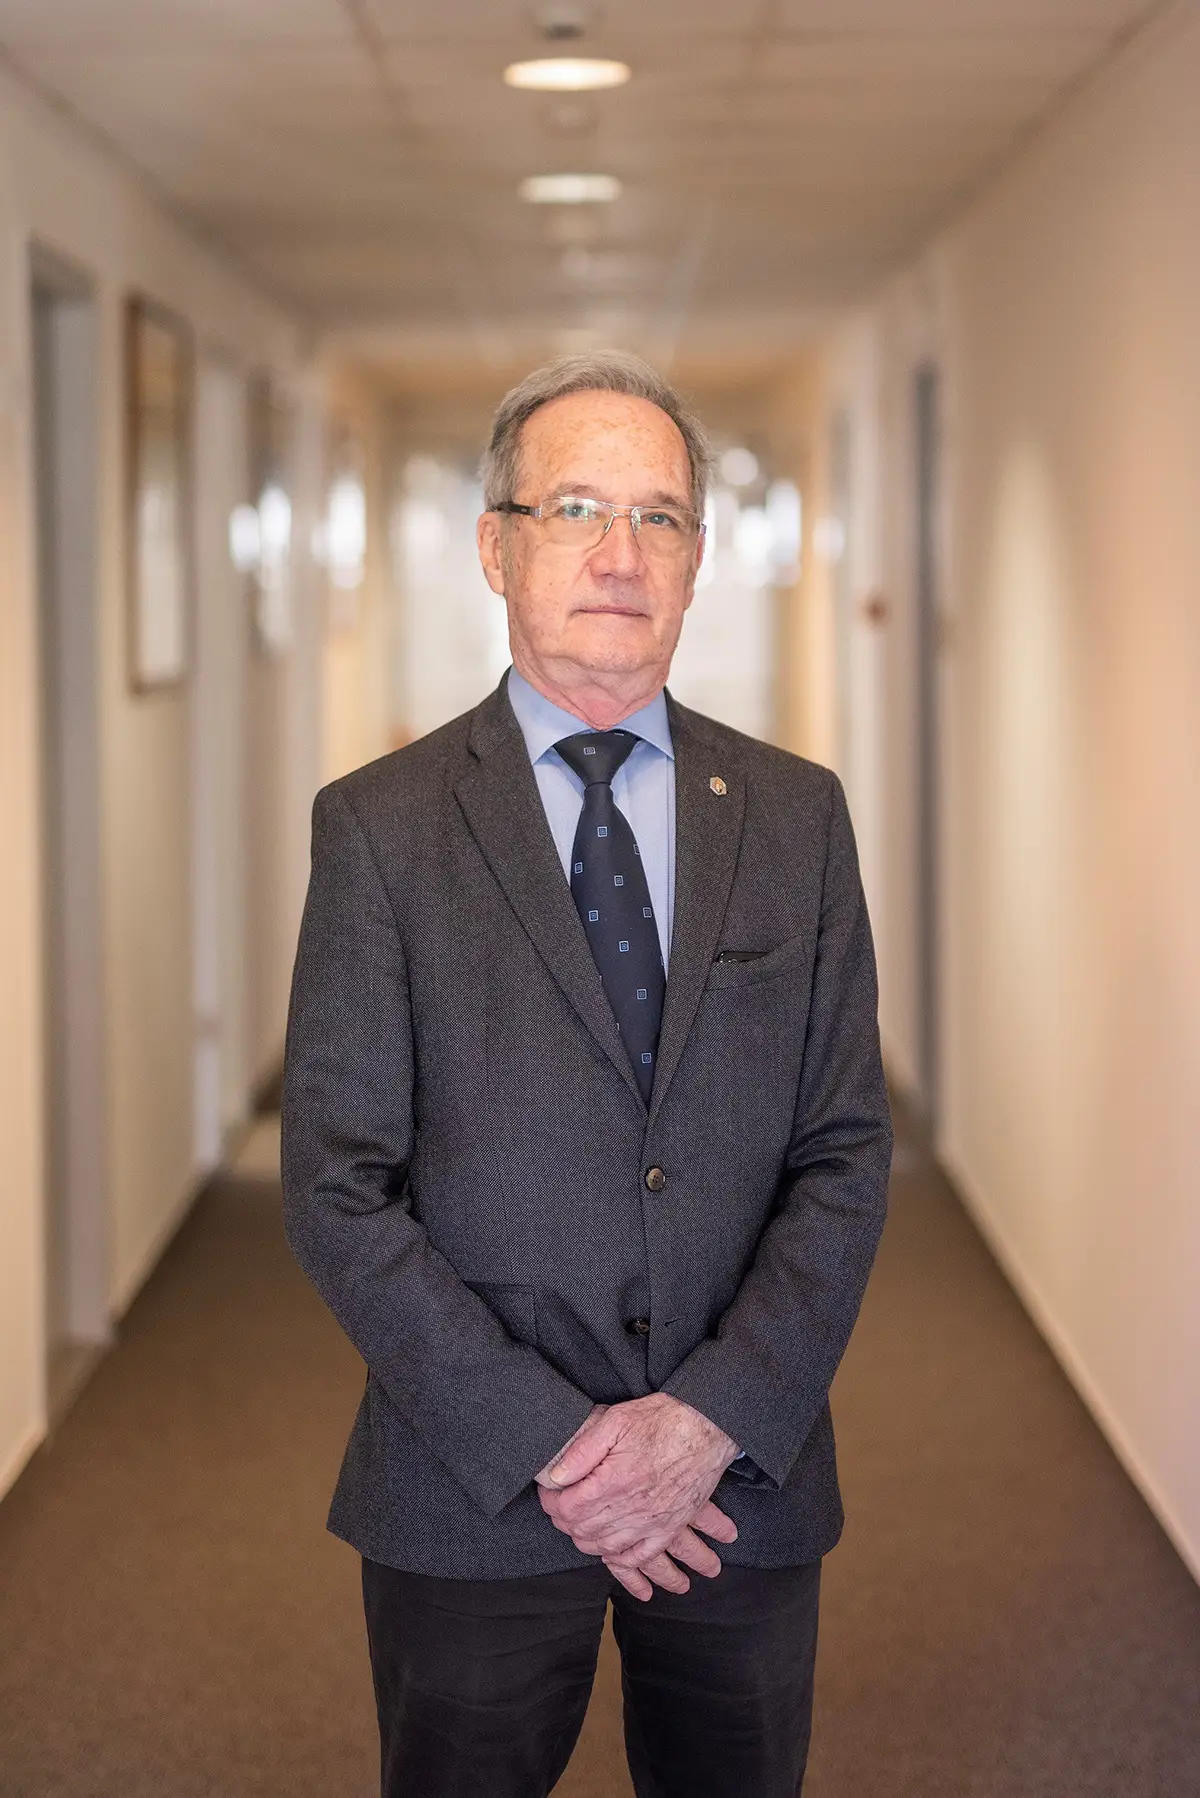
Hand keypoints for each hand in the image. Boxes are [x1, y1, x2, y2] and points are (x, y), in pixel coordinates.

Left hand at [538, 1393, 740, 1598]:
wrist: (708, 1426)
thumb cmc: (663, 1419)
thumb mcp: (616, 1420)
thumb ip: (582, 1450)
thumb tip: (556, 1475)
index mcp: (614, 1482)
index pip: (568, 1509)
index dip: (550, 1502)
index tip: (548, 1491)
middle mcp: (632, 1508)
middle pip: (583, 1531)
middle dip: (564, 1521)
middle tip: (560, 1505)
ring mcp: (652, 1522)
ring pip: (606, 1547)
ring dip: (585, 1540)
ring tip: (579, 1522)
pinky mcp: (669, 1527)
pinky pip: (639, 1556)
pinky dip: (620, 1558)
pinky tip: (610, 1548)